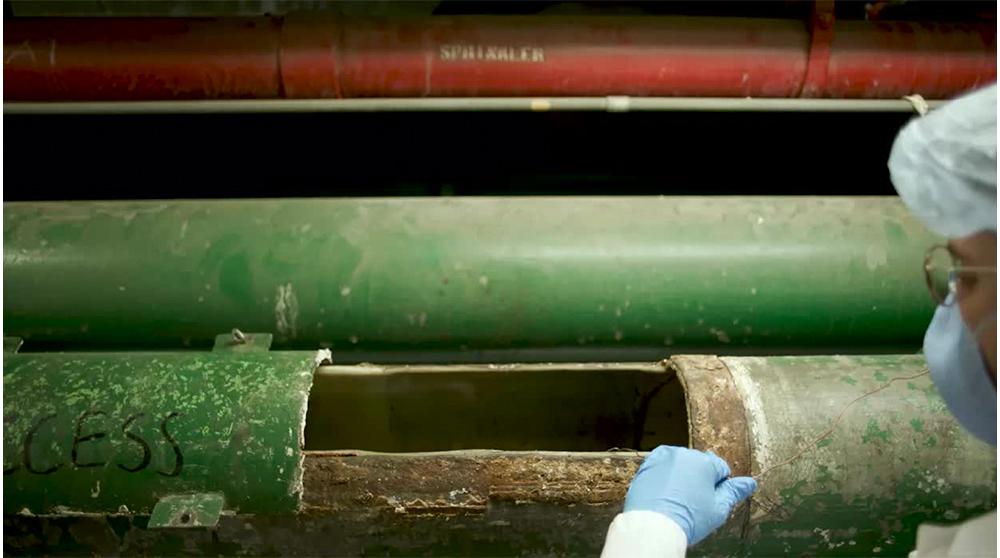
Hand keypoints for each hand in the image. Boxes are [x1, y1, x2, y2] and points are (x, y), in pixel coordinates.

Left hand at [623, 445, 756, 545]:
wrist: (653, 527)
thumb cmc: (688, 519)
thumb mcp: (719, 508)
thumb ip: (734, 492)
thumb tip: (750, 483)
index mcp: (704, 461)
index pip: (721, 469)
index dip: (718, 487)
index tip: (708, 501)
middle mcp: (683, 454)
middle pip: (699, 465)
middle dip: (699, 480)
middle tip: (692, 503)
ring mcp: (662, 458)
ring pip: (680, 466)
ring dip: (681, 478)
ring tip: (677, 501)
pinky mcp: (646, 465)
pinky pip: (662, 469)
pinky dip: (664, 479)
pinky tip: (664, 496)